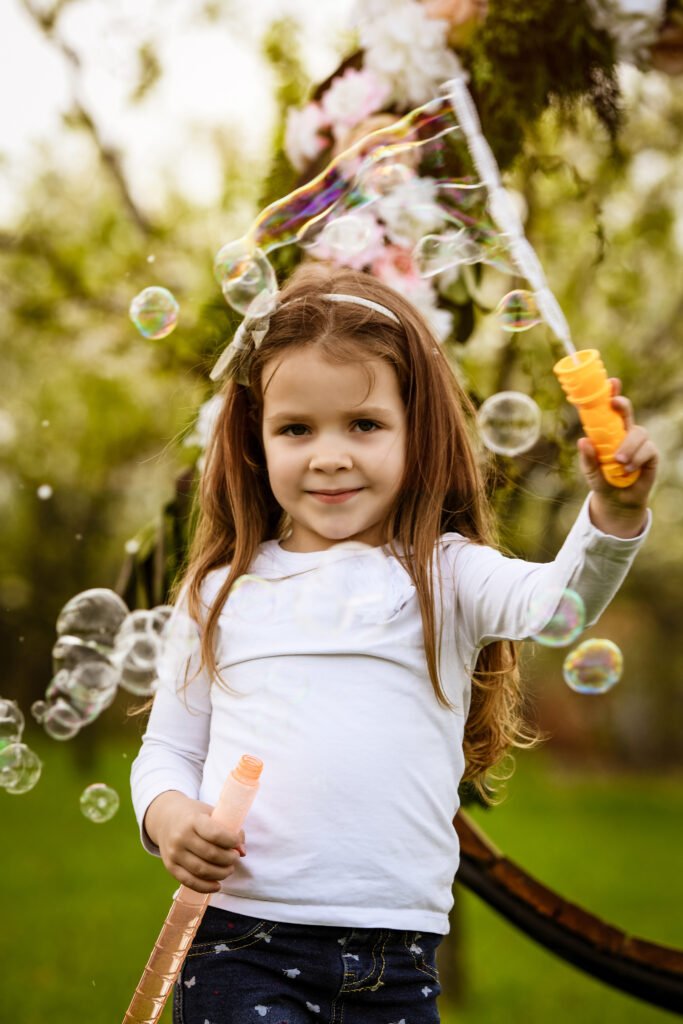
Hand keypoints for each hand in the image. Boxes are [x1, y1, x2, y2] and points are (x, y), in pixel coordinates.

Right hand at [144, 791, 245, 893]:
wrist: (165, 819)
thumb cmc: (193, 815)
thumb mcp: (210, 813)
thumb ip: (228, 829)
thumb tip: (242, 851)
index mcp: (192, 820)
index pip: (216, 834)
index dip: (231, 841)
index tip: (237, 843)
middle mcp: (181, 838)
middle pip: (210, 855)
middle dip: (228, 859)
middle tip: (235, 858)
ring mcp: (174, 854)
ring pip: (201, 871)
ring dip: (220, 874)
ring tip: (229, 869)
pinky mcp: (170, 868)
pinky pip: (190, 882)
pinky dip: (206, 887)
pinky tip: (218, 885)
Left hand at [577, 379, 658, 536]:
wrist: (617, 502)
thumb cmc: (602, 480)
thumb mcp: (590, 471)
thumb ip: (588, 458)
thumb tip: (583, 441)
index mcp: (608, 432)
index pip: (610, 410)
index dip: (612, 394)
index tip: (611, 383)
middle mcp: (625, 433)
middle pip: (627, 412)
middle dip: (622, 405)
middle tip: (615, 404)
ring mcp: (639, 443)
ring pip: (638, 432)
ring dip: (628, 445)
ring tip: (618, 462)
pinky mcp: (651, 456)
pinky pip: (648, 450)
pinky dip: (636, 459)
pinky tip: (628, 469)